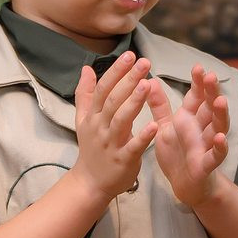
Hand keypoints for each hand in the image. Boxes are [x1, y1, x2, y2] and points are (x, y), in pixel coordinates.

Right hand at [72, 51, 156, 201]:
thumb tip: (86, 68)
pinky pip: (133, 147)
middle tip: (144, 62)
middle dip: (128, 80)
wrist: (90, 183)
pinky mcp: (123, 160)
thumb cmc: (91, 149)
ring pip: (121, 120)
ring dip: (134, 102)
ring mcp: (111, 144)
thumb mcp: (83, 120)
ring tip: (147, 84)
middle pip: (113, 100)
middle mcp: (100, 127)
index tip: (130, 54)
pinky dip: (143, 136)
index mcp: (93, 116)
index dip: (116, 71)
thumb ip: (85, 94)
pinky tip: (154, 124)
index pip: (103, 89)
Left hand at [148, 64, 228, 206]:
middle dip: (211, 92)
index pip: (196, 97)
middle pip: (209, 107)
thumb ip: (159, 106)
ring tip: (220, 101)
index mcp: (189, 119)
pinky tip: (220, 138)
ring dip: (220, 114)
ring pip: (217, 127)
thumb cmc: (177, 153)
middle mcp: (201, 129)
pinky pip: (215, 155)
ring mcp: (206, 146)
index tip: (198, 67)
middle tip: (211, 76)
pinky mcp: (206, 164)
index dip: (198, 83)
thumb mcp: (165, 127)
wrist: (183, 184)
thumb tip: (151, 81)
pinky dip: (220, 147)